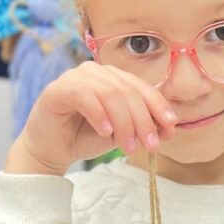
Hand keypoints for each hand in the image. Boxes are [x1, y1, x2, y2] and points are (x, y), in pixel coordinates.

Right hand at [5, 61, 177, 174]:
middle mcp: (96, 72)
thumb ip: (142, 127)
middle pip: (127, 90)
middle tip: (150, 145)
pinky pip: (84, 96)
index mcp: (113, 78)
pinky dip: (99, 115)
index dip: (158, 105)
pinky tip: (106, 133)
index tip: (171, 126)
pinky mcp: (57, 90)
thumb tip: (170, 129)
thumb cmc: (86, 137)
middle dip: (143, 119)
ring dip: (124, 123)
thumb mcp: (121, 134)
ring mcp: (75, 77)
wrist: (52, 150)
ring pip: (109, 93)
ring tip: (128, 147)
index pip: (141, 86)